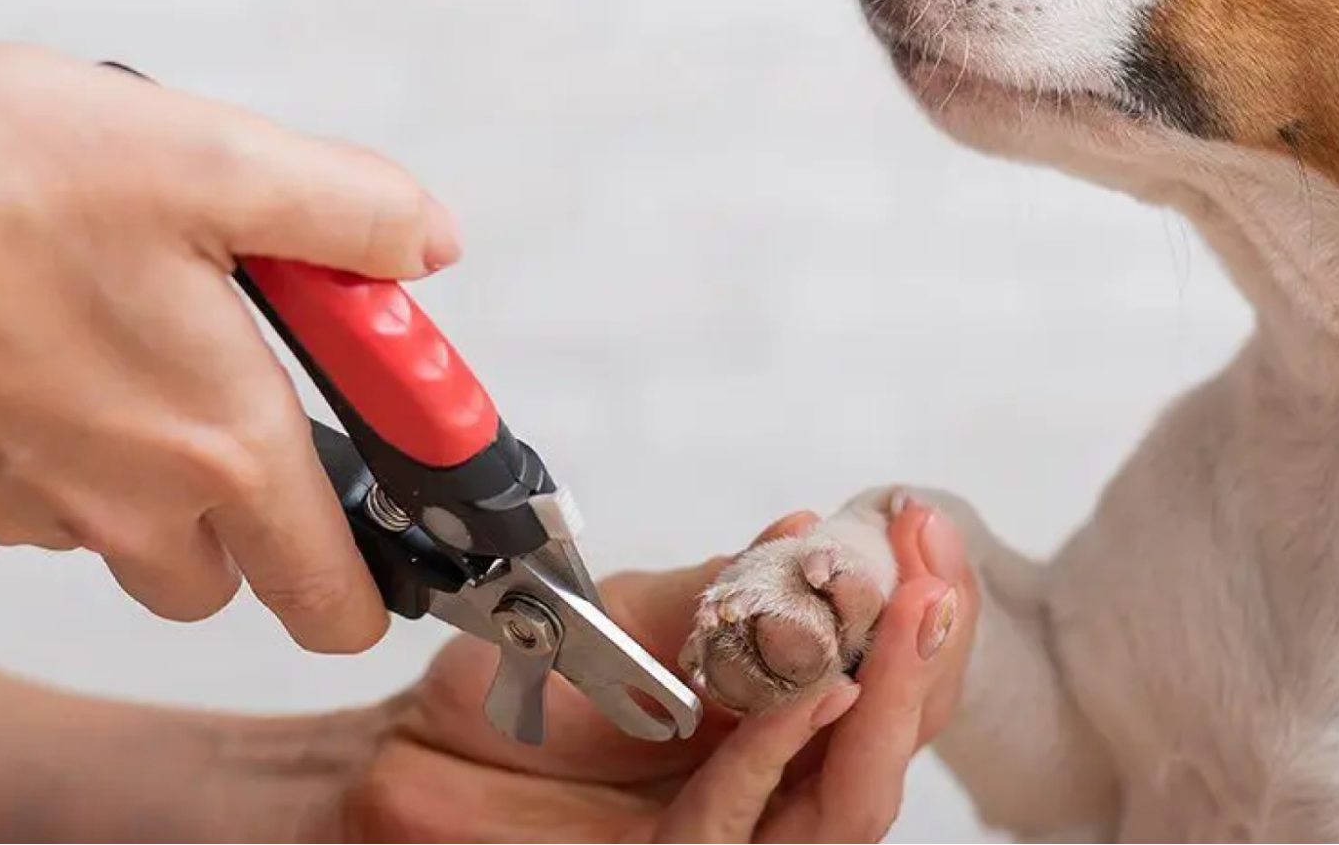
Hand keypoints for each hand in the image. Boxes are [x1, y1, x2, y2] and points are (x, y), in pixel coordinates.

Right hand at [0, 43, 461, 652]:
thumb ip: (350, 211)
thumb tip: (426, 244)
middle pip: (235, 574)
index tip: (404, 516)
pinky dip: (72, 440)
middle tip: (257, 390)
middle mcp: (129, 503)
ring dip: (161, 464)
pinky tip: (54, 338)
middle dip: (266, 506)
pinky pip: (45, 497)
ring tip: (142, 332)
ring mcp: (32, 504)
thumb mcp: (214, 160)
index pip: (332, 597)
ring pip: (132, 536)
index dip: (381, 580)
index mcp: (222, 444)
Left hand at [329, 505, 979, 842]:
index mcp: (780, 709)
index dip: (923, 605)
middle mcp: (774, 778)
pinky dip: (779, 749)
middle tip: (934, 575)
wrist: (404, 753)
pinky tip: (816, 688)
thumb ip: (721, 591)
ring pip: (849, 805)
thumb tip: (811, 532)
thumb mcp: (628, 614)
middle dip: (927, 656)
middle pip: (892, 744)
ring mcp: (732, 834)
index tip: (922, 524)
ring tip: (907, 616)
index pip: (888, 674)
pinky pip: (742, 826)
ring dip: (890, 708)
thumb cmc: (516, 687)